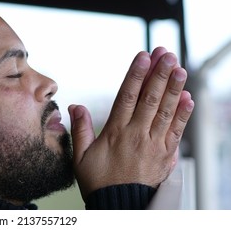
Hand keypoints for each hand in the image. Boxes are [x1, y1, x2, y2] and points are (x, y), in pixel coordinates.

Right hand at [68, 47, 193, 200]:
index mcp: (116, 132)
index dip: (136, 75)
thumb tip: (75, 106)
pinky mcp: (166, 155)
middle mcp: (137, 135)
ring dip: (174, 88)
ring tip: (179, 69)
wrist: (120, 208)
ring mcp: (154, 144)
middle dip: (159, 74)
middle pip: (150, 99)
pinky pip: (177, 131)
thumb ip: (80, 130)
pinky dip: (183, 114)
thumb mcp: (81, 157)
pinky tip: (188, 98)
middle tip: (166, 54)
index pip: (127, 97)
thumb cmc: (99, 182)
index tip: (143, 57)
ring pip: (166, 111)